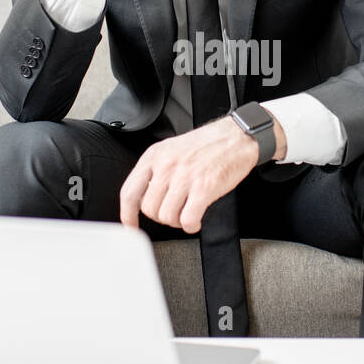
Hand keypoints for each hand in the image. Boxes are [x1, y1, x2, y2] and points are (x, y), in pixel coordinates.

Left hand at [119, 114, 286, 232]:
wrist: (236, 137)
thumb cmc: (207, 144)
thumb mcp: (172, 149)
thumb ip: (156, 170)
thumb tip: (146, 196)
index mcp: (155, 156)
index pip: (130, 192)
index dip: (127, 214)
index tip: (131, 226)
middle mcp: (166, 166)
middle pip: (149, 209)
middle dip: (161, 216)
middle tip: (174, 212)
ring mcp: (184, 177)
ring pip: (166, 217)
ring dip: (176, 222)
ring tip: (186, 214)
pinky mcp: (203, 188)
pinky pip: (187, 219)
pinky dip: (191, 225)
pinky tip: (196, 220)